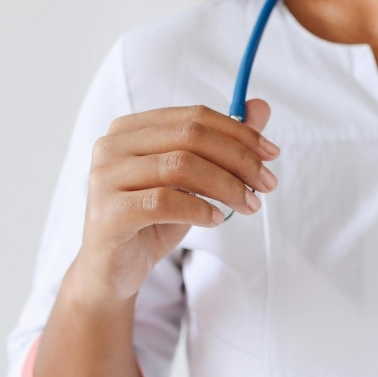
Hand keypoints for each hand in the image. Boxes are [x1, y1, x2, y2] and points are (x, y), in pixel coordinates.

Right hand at [76, 100, 278, 301]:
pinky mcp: (110, 212)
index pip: (194, 117)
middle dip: (238, 159)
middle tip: (267, 184)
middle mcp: (113, 145)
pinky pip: (164, 201)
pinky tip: (216, 219)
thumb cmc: (154, 219)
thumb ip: (222, 142)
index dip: (239, 132)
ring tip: (249, 205)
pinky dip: (199, 208)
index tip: (272, 154)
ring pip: (180, 166)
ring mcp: (106, 177)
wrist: (115, 269)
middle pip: (190, 137)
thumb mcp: (193, 179)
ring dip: (226, 186)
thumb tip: (260, 107)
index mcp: (133, 128)